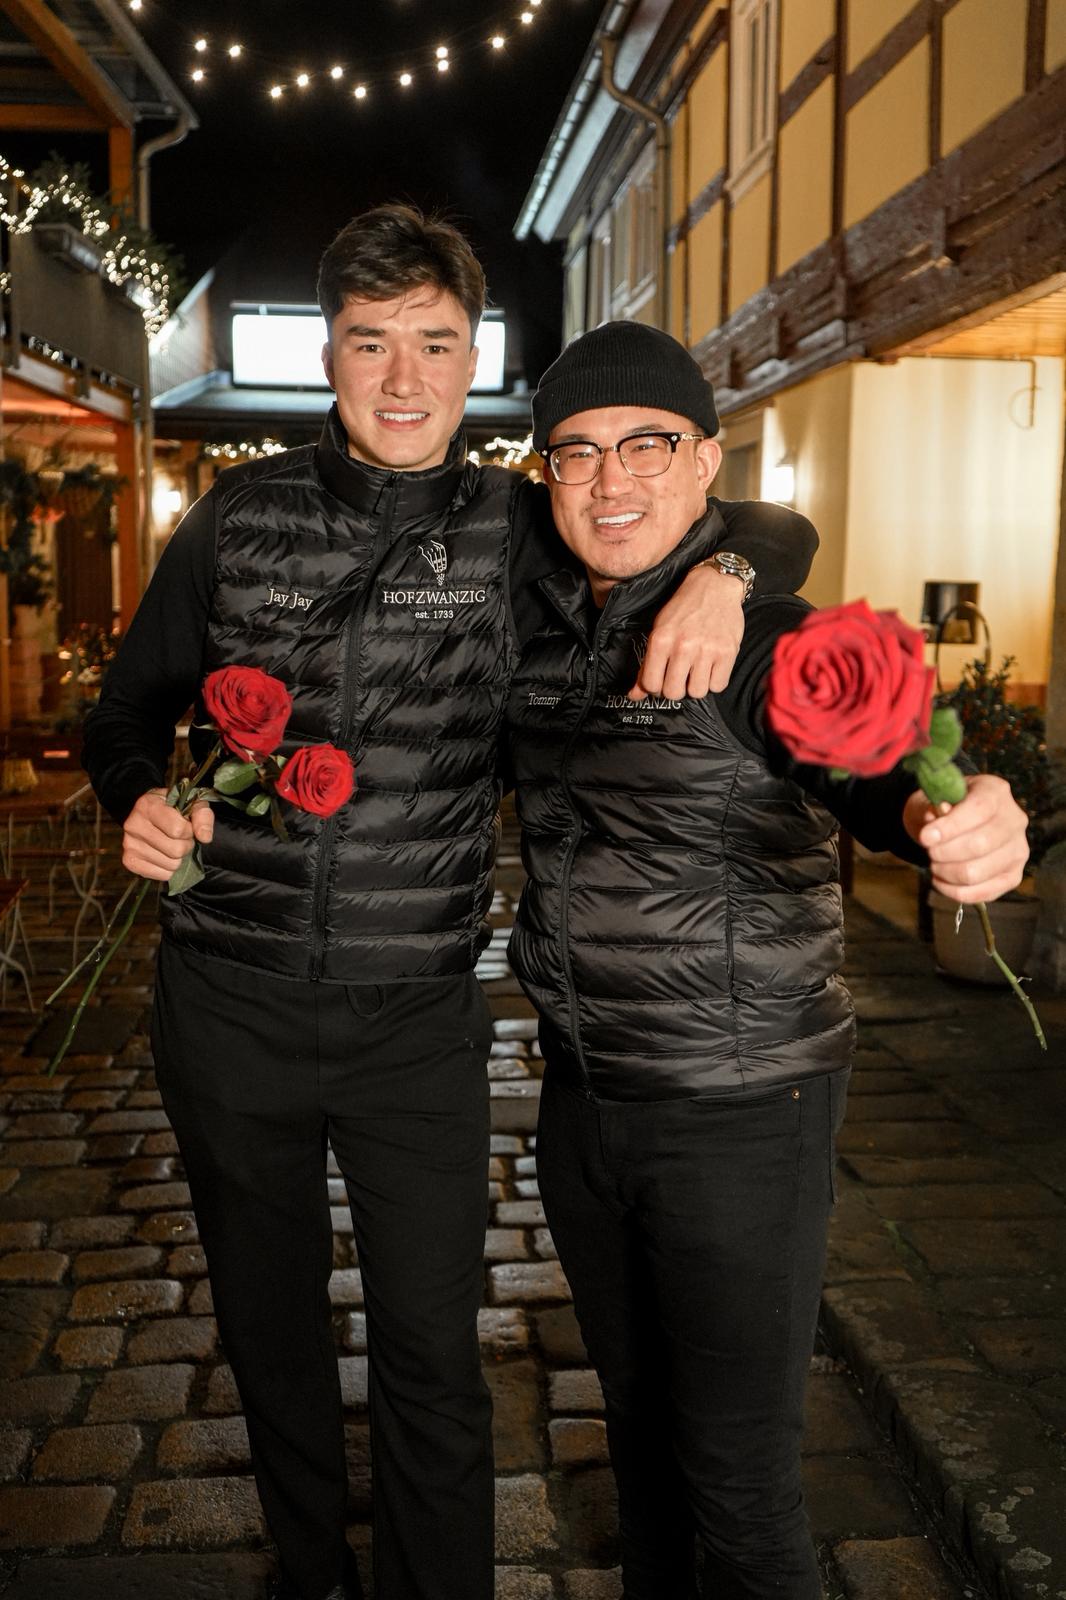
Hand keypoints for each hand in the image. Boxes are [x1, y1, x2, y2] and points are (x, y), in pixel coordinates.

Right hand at [122, 788, 214, 881]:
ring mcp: (129, 844)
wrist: (152, 816)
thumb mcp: (193, 804)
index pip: (178, 830)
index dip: (189, 831)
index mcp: (148, 805)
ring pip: (170, 864)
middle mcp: (133, 824)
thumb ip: (203, 816)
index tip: (186, 826)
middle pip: (175, 850)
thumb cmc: (175, 809)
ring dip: (178, 858)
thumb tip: (205, 837)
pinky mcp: (129, 861)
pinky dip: (169, 870)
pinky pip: (161, 875)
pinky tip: (164, 856)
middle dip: (185, 845)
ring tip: (172, 846)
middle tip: (181, 838)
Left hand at [628, 564, 744, 700]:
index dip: (654, 688)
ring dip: (696, 686)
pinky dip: (714, 681)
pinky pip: (718, 686)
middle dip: (676, 689)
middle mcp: (683, 646)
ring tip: (696, 671)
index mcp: (661, 640)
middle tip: (679, 677)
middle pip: (674, 693)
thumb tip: (634, 695)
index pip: (651, 684)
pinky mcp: (728, 652)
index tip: (661, 681)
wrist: (715, 586)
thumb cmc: (684, 608)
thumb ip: (646, 665)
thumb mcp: (659, 630)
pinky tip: (711, 668)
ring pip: (697, 692)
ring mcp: (707, 650)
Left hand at [904, 773, 1028, 902]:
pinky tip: (941, 880)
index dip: (950, 826)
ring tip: (935, 865)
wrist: (956, 822)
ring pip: (978, 872)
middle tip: (930, 852)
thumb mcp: (935, 798)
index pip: (979, 809)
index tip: (925, 837)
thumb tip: (934, 820)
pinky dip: (955, 891)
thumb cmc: (944, 808)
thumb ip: (934, 807)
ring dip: (947, 872)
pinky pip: (983, 893)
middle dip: (945, 852)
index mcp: (996, 791)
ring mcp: (1018, 850)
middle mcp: (1014, 819)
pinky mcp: (1013, 876)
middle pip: (980, 844)